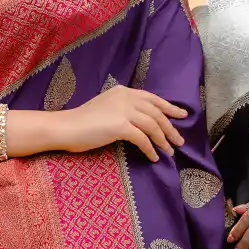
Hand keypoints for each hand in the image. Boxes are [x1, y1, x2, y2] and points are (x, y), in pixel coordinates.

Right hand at [61, 86, 187, 162]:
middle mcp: (125, 98)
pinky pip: (143, 139)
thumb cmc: (82, 121)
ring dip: (163, 140)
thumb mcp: (106, 107)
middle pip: (156, 113)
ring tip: (169, 151)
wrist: (66, 127)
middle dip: (170, 128)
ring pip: (153, 126)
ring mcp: (123, 111)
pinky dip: (150, 149)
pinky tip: (153, 157)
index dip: (169, 107)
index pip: (152, 99)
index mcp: (123, 91)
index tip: (182, 115)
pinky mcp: (120, 126)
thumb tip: (143, 121)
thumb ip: (123, 108)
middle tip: (179, 140)